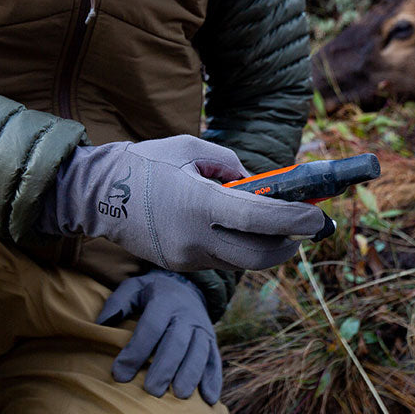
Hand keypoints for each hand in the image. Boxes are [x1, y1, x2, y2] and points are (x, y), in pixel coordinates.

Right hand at [38, 135, 327, 270]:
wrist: (96, 194)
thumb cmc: (147, 162)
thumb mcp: (192, 148)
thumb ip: (231, 165)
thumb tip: (257, 185)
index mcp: (199, 204)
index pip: (258, 220)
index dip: (294, 220)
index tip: (318, 217)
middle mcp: (194, 239)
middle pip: (257, 257)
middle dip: (288, 244)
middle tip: (303, 229)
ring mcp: (185, 258)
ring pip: (239, 261)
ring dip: (263, 244)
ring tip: (272, 220)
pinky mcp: (178, 265)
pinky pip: (219, 259)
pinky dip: (237, 245)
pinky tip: (237, 225)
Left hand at [97, 271, 222, 403]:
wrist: (187, 286)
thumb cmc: (153, 293)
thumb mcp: (134, 288)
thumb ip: (118, 302)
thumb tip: (102, 324)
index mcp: (165, 301)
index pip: (151, 327)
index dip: (135, 351)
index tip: (119, 374)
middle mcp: (186, 314)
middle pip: (177, 342)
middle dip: (165, 367)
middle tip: (151, 391)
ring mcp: (201, 328)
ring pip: (199, 352)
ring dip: (191, 373)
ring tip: (180, 395)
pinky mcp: (211, 340)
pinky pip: (215, 359)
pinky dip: (213, 379)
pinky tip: (208, 398)